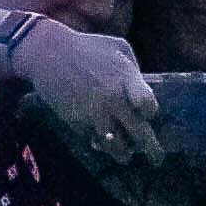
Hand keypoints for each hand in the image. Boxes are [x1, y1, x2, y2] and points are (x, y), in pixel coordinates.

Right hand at [17, 22, 170, 181]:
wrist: (49, 54)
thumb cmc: (86, 47)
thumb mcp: (118, 48)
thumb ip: (134, 70)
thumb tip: (143, 91)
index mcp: (126, 80)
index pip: (149, 107)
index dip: (150, 113)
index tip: (148, 114)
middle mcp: (114, 101)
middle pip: (140, 134)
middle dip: (151, 150)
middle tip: (157, 158)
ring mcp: (95, 115)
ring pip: (117, 147)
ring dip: (124, 153)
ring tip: (126, 154)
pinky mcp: (78, 124)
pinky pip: (95, 142)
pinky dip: (100, 144)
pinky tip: (101, 140)